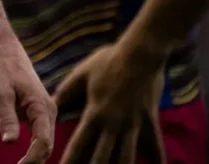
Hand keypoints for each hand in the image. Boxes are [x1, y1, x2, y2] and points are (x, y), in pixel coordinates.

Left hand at [0, 36, 56, 163]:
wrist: (8, 54)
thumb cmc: (3, 71)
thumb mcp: (0, 93)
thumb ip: (6, 117)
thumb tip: (10, 142)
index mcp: (42, 108)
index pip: (42, 142)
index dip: (32, 158)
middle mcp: (49, 112)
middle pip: (47, 145)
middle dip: (35, 161)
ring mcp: (46, 113)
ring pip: (45, 142)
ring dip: (36, 157)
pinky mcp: (40, 113)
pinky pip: (41, 135)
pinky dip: (35, 149)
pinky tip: (25, 159)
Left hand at [53, 42, 166, 163]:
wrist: (140, 54)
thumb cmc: (108, 62)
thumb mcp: (81, 74)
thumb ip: (66, 91)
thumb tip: (52, 104)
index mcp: (95, 113)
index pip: (79, 143)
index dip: (70, 159)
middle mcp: (114, 124)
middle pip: (102, 156)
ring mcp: (134, 124)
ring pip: (127, 156)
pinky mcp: (151, 121)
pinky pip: (155, 144)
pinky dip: (156, 158)